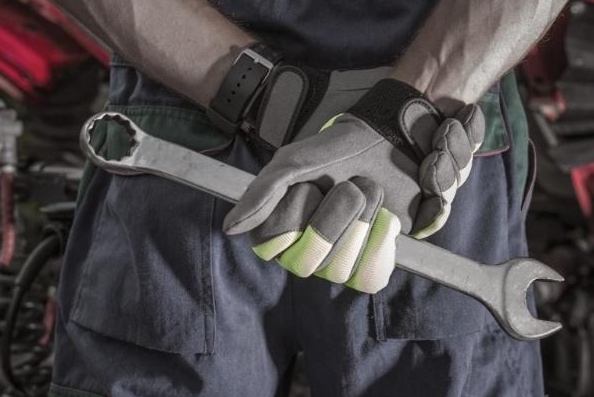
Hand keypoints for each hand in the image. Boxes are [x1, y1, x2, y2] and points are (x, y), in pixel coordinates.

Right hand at [224, 79, 483, 292]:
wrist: (389, 146)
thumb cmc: (337, 153)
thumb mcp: (294, 163)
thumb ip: (261, 193)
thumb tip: (230, 228)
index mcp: (278, 228)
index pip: (271, 245)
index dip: (294, 217)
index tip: (311, 187)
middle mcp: (303, 252)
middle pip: (306, 263)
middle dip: (333, 217)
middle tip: (348, 187)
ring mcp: (335, 264)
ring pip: (337, 270)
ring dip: (361, 222)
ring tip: (369, 195)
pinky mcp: (367, 267)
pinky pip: (368, 277)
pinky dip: (380, 243)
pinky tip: (385, 219)